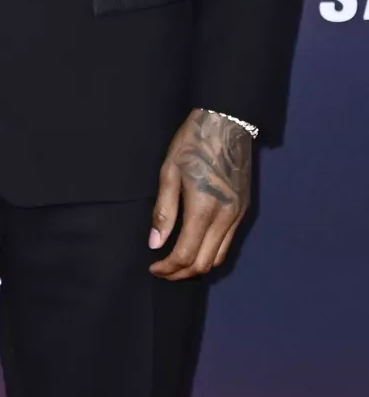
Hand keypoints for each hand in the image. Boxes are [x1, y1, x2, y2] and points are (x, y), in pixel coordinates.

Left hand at [149, 109, 252, 279]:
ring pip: (218, 257)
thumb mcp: (169, 173)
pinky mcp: (243, 210)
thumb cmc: (193, 144)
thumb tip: (155, 243)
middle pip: (204, 263)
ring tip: (176, 263)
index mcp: (203, 209)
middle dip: (181, 273)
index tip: (153, 268)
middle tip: (162, 271)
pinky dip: (210, 253)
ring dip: (197, 266)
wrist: (227, 123)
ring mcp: (238, 215)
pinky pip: (228, 243)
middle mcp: (225, 217)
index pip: (185, 255)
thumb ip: (164, 212)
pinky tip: (195, 247)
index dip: (167, 267)